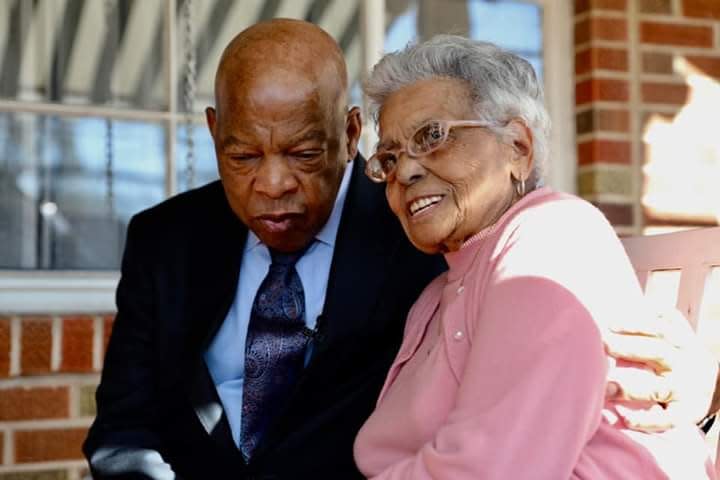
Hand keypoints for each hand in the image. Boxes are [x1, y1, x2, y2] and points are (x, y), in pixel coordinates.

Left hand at [603, 308, 717, 431]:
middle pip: (657, 352)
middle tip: (601, 346)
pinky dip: (647, 421)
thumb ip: (653, 321)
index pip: (660, 328)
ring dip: (629, 389)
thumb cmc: (677, 356)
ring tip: (604, 389)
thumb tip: (618, 310)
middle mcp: (686, 364)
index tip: (611, 324)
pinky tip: (626, 420)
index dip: (635, 325)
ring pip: (658, 388)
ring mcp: (687, 390)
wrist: (715, 387)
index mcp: (683, 342)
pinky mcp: (686, 414)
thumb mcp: (674, 335)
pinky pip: (667, 420)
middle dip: (627, 348)